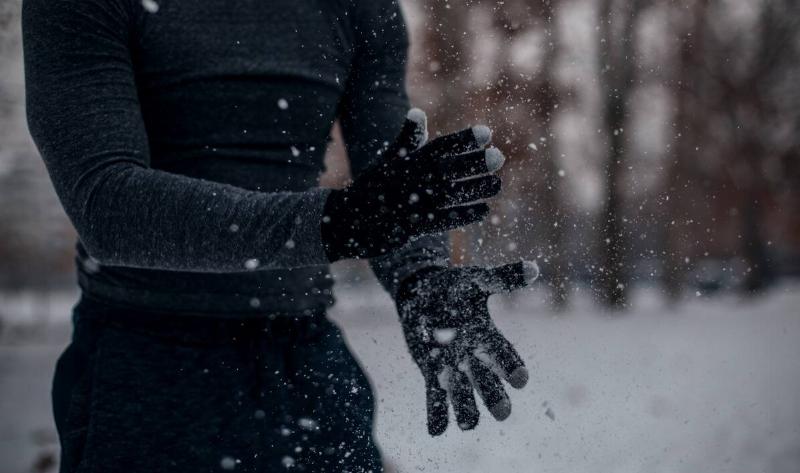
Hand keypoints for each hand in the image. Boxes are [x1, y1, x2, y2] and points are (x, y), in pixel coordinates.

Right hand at [321, 108, 505, 260]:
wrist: (348, 219)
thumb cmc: (373, 186)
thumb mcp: (389, 160)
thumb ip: (406, 138)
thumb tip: (418, 113)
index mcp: (409, 161)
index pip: (441, 146)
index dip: (464, 139)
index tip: (488, 133)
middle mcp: (413, 181)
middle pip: (450, 168)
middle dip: (475, 163)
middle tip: (499, 157)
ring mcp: (413, 204)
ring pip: (451, 195)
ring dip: (476, 189)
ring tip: (497, 184)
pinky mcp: (412, 227)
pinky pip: (443, 221)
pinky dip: (464, 215)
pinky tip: (483, 210)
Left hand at [396, 260, 539, 434]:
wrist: (422, 293)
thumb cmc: (452, 285)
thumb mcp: (475, 279)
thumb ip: (502, 278)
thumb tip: (535, 269)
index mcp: (487, 336)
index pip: (504, 355)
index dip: (512, 367)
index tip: (520, 379)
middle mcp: (473, 356)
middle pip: (487, 381)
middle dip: (494, 397)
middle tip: (502, 413)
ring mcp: (452, 367)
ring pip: (463, 394)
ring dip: (466, 408)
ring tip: (468, 424)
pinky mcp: (431, 373)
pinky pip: (435, 397)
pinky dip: (436, 414)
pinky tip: (437, 431)